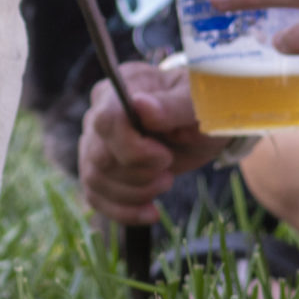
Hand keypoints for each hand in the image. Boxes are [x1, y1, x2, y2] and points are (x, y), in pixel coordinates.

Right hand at [78, 61, 224, 224]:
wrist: (203, 124)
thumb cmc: (203, 105)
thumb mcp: (199, 104)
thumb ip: (171, 105)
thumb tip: (140, 104)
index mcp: (122, 86)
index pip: (105, 122)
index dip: (133, 148)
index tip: (164, 155)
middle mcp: (100, 111)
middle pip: (99, 156)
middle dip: (140, 173)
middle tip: (169, 167)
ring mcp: (95, 140)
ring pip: (94, 179)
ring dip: (135, 193)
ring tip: (165, 182)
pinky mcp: (100, 167)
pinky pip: (95, 196)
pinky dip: (123, 211)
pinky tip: (151, 212)